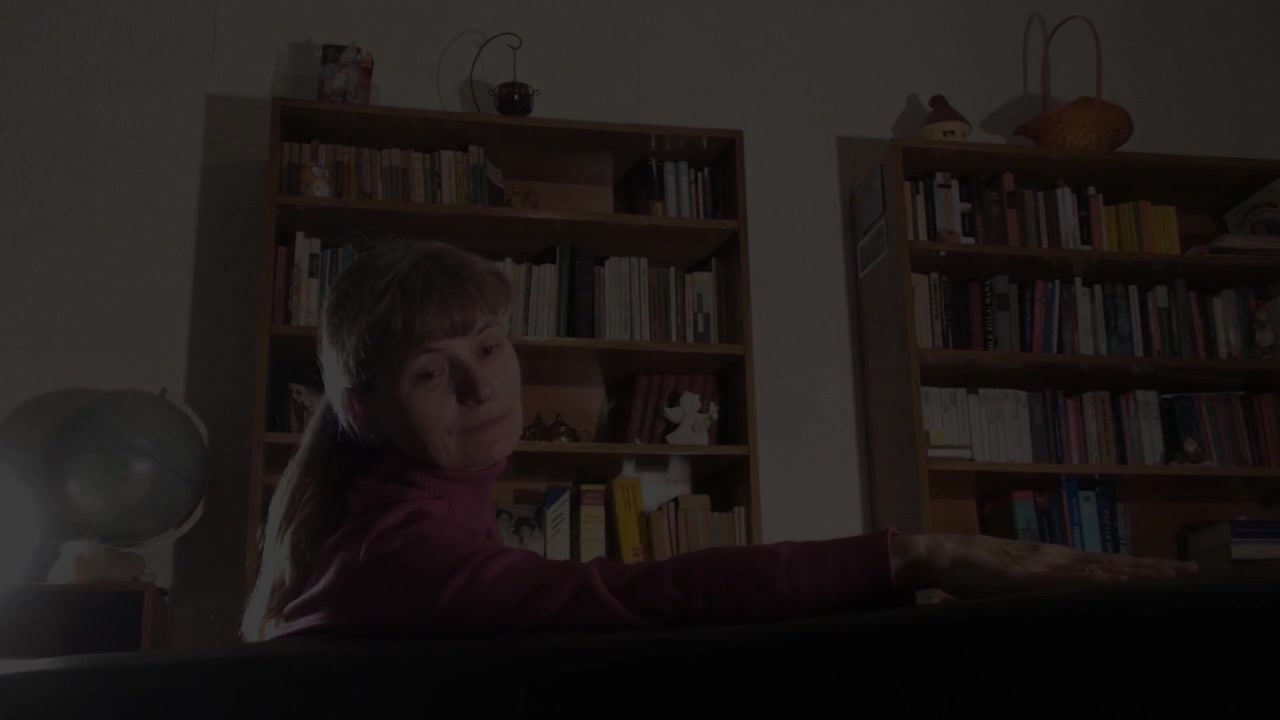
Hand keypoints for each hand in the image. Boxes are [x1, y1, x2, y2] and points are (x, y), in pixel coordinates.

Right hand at [891, 533, 1197, 599]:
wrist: (936, 554)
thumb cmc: (967, 570)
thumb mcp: (1006, 579)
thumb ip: (1030, 586)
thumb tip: (1047, 596)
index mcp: (1050, 559)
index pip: (1103, 564)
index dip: (1137, 568)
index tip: (1170, 572)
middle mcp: (1054, 556)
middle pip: (1113, 563)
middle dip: (1153, 569)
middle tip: (1193, 573)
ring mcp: (1044, 564)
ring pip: (1101, 569)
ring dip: (1139, 573)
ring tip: (1173, 577)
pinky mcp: (1029, 575)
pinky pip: (1071, 579)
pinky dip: (1099, 580)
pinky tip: (1121, 584)